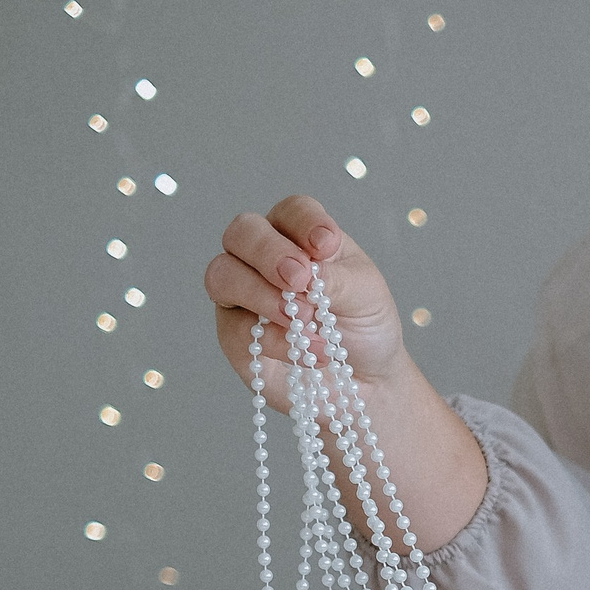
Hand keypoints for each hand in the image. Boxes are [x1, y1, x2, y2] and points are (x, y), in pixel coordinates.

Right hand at [205, 195, 408, 413]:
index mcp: (301, 236)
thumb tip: (304, 276)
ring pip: (223, 275)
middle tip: (300, 279)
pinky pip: (237, 328)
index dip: (304, 222)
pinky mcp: (234, 334)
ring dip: (263, 295)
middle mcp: (264, 257)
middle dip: (268, 252)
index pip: (292, 211)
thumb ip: (336, 279)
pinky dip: (275, 340)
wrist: (364, 378)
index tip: (326, 245)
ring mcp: (243, 293)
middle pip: (243, 232)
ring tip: (305, 320)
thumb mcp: (366, 295)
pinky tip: (309, 352)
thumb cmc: (363, 324)